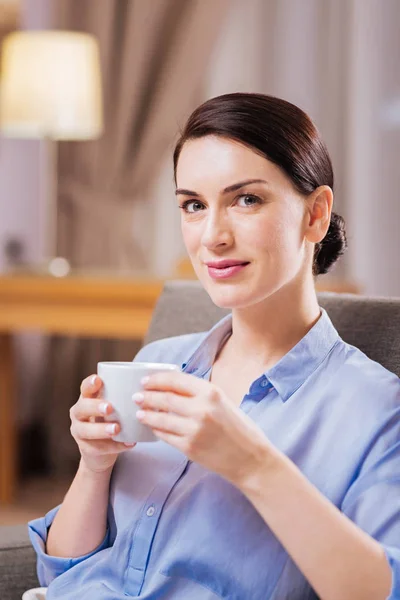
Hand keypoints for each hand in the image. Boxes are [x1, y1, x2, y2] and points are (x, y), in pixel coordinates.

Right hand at [70, 375, 135, 473]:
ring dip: (101, 429)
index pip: (85, 388)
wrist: (101, 451)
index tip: (99, 380)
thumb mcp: (116, 407)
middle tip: (110, 408)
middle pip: (81, 408)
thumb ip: (125, 398)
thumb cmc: (111, 420)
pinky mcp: (85, 449)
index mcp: (87, 398)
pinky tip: (128, 443)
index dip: (90, 383)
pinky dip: (114, 446)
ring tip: (117, 429)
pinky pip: (97, 448)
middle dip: (95, 407)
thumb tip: (151, 390)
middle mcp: (79, 413)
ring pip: (85, 430)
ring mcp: (79, 431)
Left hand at [134, 371, 276, 488]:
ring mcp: (194, 430)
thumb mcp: (223, 402)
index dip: (157, 379)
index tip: (146, 381)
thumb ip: (200, 394)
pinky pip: (166, 436)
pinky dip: (157, 430)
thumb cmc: (239, 428)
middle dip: (147, 396)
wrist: (251, 459)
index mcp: (211, 392)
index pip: (175, 380)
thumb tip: (173, 387)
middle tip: (137, 396)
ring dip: (147, 414)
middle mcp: (202, 409)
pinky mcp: (190, 448)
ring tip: (139, 412)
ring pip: (161, 419)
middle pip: (164, 398)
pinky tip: (153, 427)